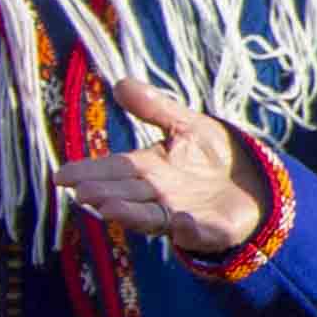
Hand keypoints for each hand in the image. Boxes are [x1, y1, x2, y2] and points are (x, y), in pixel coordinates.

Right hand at [57, 84, 263, 259]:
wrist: (255, 181)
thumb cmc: (212, 155)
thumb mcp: (188, 125)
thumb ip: (156, 109)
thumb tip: (121, 82)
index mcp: (148, 169)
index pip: (112, 169)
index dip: (87, 172)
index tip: (61, 176)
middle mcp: (158, 194)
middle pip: (126, 194)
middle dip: (104, 194)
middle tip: (83, 193)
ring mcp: (181, 214)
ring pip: (150, 217)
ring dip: (130, 214)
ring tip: (109, 209)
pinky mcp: (210, 230)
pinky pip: (196, 233)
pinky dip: (187, 230)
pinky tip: (179, 222)